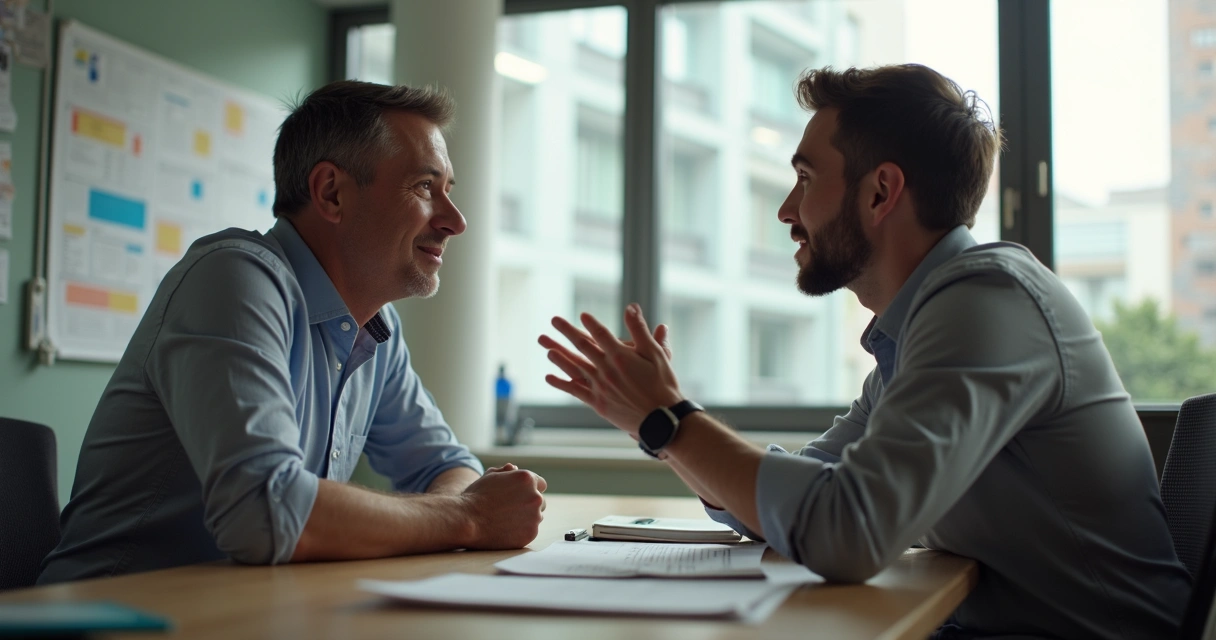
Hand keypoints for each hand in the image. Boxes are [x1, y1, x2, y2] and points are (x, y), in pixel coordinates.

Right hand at [460, 464, 546, 548]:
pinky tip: (505, 530)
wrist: (466, 520)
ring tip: (505, 520)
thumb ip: (505, 471)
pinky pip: (530, 531)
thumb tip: (514, 468)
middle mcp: (535, 497)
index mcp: (527, 479)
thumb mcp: (489, 477)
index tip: (520, 495)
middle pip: (540, 501)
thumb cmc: (476, 497)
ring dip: (526, 518)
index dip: (530, 489)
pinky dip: (521, 531)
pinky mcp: (530, 534)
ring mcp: (534, 517)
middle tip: (511, 509)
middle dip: (529, 504)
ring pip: (536, 517)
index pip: (540, 484)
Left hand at [538, 304, 683, 434]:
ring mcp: (600, 387)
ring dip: (559, 356)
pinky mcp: (598, 402)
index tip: (582, 315)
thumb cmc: (663, 385)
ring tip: (547, 347)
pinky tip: (549, 377)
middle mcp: (607, 370)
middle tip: (555, 320)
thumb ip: (641, 330)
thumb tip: (631, 307)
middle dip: (568, 332)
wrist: (662, 419)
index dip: (591, 324)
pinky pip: (575, 390)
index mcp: (621, 356)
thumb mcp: (656, 353)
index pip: (601, 334)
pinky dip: (561, 383)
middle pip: (583, 346)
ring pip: (575, 367)